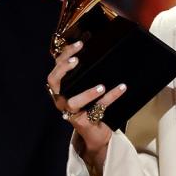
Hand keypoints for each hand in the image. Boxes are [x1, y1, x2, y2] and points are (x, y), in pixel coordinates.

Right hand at [46, 40, 126, 172]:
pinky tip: (121, 87)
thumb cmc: (91, 104)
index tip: (79, 44)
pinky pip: (98, 109)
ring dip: (87, 93)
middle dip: (63, 69)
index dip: (65, 55)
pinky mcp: (83, 122)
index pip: (56, 67)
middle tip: (76, 61)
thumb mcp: (87, 86)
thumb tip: (101, 46)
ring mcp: (70, 112)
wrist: (96, 131)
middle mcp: (61, 99)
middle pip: (54, 81)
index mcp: (60, 87)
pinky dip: (111, 97)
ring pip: (73, 101)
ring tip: (101, 86)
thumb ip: (88, 72)